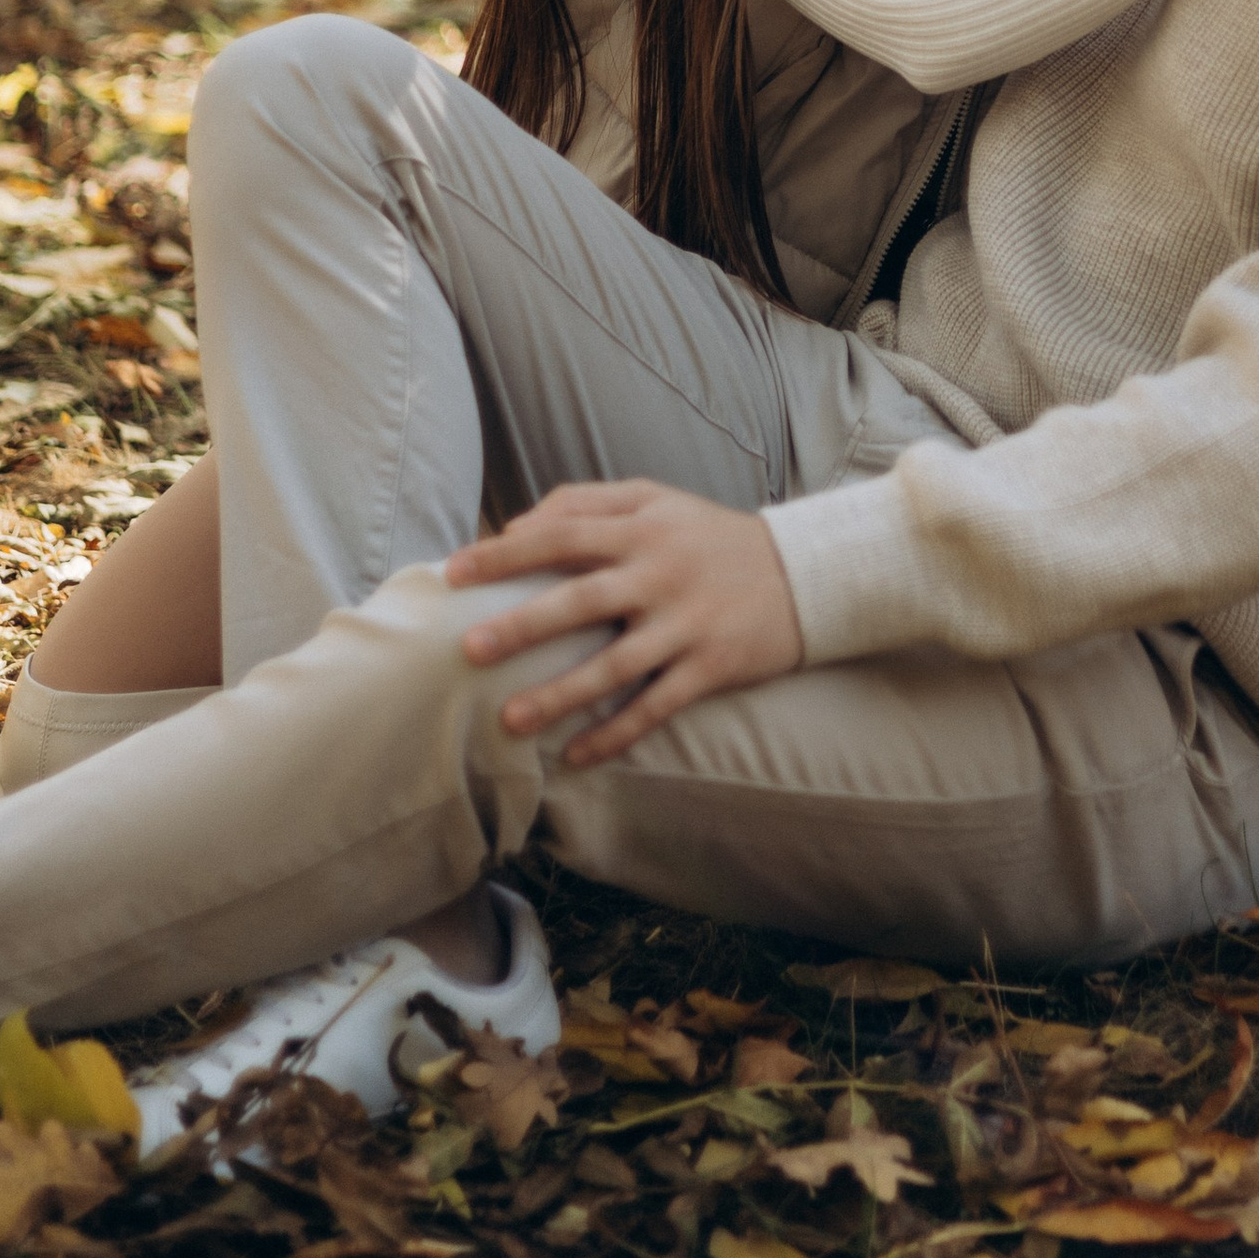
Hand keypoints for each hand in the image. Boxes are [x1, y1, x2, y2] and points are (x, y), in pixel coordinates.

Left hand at [447, 482, 801, 768]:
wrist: (804, 572)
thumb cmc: (711, 536)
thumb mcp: (657, 500)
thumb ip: (588, 503)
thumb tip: (515, 528)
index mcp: (642, 527)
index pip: (561, 533)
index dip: (504, 553)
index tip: (453, 573)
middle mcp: (660, 573)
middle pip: (580, 599)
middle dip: (521, 626)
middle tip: (468, 650)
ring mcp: (686, 623)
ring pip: (613, 666)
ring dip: (559, 695)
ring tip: (508, 722)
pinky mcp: (710, 666)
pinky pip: (654, 706)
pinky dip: (614, 734)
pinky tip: (575, 757)